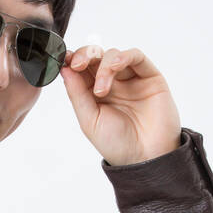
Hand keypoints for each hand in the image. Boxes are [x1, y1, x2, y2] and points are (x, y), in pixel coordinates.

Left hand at [60, 44, 181, 165]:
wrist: (145, 158)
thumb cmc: (117, 144)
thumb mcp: (89, 121)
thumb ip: (77, 94)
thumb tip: (65, 69)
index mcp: (94, 93)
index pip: (81, 68)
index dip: (72, 60)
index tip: (63, 60)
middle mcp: (112, 83)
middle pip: (96, 56)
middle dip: (84, 55)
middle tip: (77, 65)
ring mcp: (130, 78)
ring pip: (113, 55)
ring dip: (103, 66)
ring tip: (101, 90)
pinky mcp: (149, 76)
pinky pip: (136, 56)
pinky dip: (123, 56)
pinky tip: (115, 67)